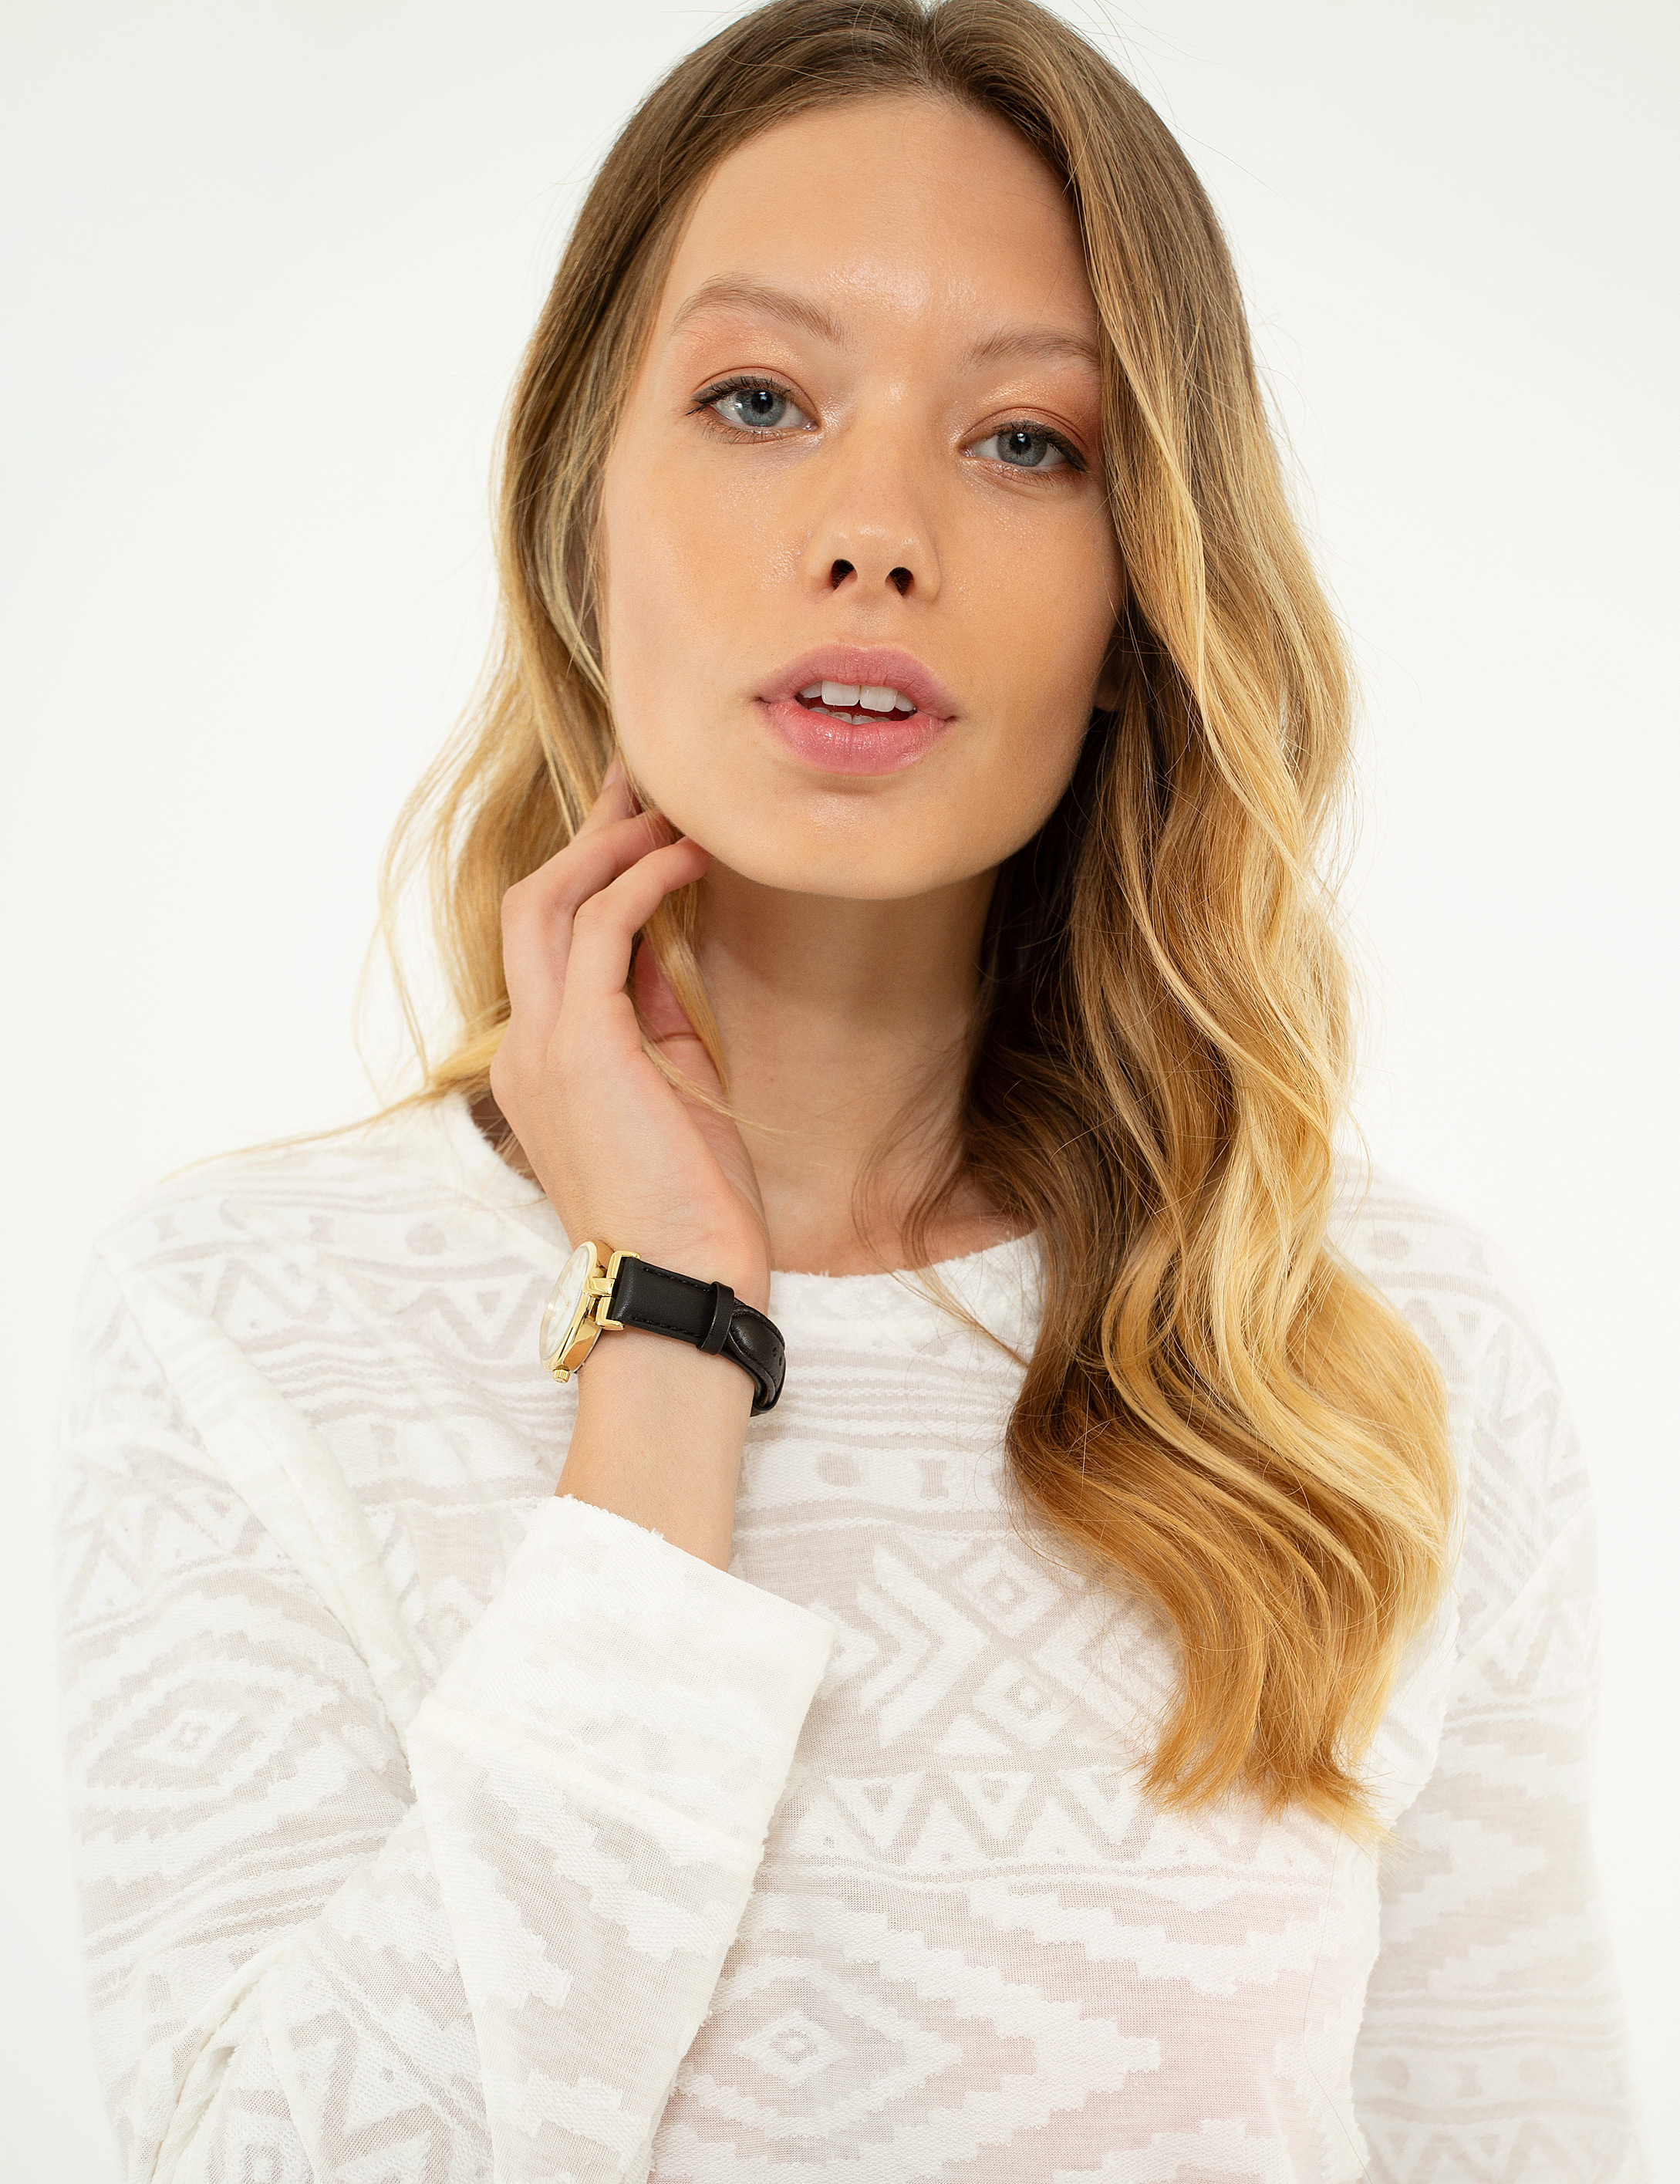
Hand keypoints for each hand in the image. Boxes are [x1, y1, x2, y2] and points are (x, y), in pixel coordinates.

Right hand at [489, 761, 770, 1310]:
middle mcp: (525, 1046)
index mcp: (541, 1063)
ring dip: (610, 845)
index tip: (641, 826)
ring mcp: (542, 1045)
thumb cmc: (690, 1208)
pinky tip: (689, 856)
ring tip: (674, 807)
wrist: (681, 1284)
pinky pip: (598, 931)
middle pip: (530, 904)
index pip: (549, 945)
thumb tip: (668, 946)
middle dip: (588, 836)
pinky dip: (641, 882)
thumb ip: (657, 1018)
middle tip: (647, 783)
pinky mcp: (582, 1046)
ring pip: (547, 902)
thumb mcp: (674, 1092)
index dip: (593, 877)